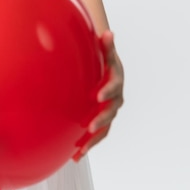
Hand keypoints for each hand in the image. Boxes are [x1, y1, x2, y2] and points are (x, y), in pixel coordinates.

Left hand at [73, 30, 123, 160]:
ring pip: (104, 128)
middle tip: (89, 125)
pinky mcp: (100, 120)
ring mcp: (108, 111)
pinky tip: (74, 156)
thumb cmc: (103, 57)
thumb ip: (106, 44)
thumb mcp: (104, 49)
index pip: (114, 87)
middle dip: (100, 120)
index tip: (98, 96)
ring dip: (93, 139)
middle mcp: (115, 99)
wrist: (104, 68)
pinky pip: (96, 135)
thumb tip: (108, 32)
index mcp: (115, 81)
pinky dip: (87, 145)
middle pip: (110, 112)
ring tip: (81, 149)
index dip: (108, 92)